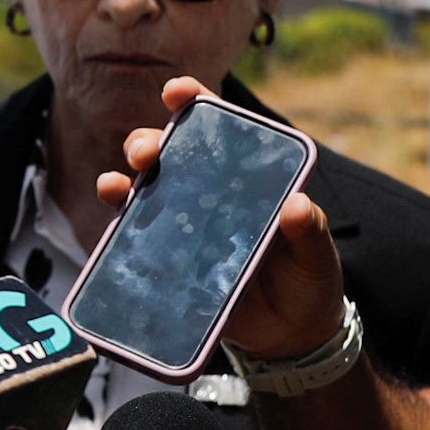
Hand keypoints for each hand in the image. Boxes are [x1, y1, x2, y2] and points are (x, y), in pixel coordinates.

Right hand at [99, 77, 344, 359]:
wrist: (289, 337)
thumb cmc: (308, 283)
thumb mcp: (318, 255)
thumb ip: (310, 230)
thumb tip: (297, 205)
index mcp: (246, 181)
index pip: (218, 133)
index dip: (195, 105)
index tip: (178, 91)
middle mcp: (207, 196)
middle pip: (168, 156)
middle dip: (148, 143)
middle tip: (150, 152)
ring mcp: (181, 228)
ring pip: (141, 192)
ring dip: (123, 180)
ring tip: (118, 184)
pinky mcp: (163, 262)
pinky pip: (132, 239)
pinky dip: (116, 224)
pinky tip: (110, 217)